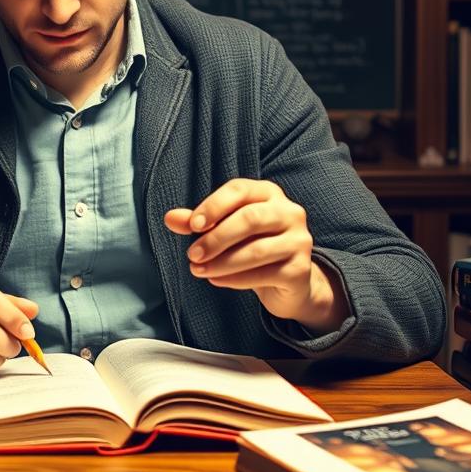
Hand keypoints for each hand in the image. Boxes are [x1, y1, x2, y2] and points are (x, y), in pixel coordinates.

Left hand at [163, 178, 347, 333]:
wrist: (290, 281)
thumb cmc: (251, 245)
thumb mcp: (224, 230)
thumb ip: (199, 223)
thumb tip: (169, 218)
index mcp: (268, 193)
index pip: (239, 190)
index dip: (213, 205)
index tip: (192, 226)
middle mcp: (289, 211)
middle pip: (250, 218)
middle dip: (216, 238)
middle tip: (191, 254)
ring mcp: (299, 240)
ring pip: (257, 250)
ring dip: (222, 262)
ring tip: (198, 270)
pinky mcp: (301, 269)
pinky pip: (264, 274)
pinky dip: (235, 279)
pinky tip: (216, 280)